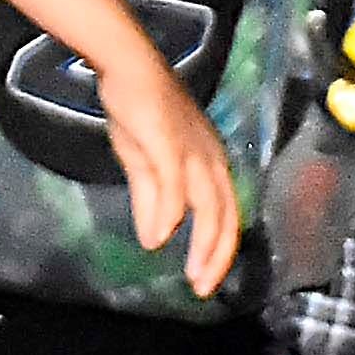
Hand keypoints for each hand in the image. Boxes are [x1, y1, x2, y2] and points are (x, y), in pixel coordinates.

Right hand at [92, 44, 242, 297]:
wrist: (127, 67)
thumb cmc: (140, 110)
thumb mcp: (143, 164)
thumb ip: (151, 201)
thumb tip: (154, 240)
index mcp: (210, 162)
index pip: (226, 214)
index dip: (218, 250)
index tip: (203, 279)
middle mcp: (210, 158)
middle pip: (225, 215)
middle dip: (217, 256)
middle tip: (202, 287)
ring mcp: (193, 150)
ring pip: (209, 204)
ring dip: (203, 243)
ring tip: (193, 274)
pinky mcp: (169, 141)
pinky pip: (176, 182)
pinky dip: (172, 212)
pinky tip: (162, 235)